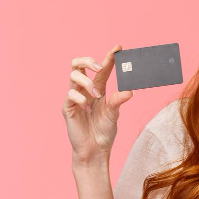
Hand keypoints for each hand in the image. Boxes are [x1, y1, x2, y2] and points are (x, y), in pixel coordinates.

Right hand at [62, 44, 134, 163]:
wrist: (95, 150)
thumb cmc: (104, 132)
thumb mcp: (114, 114)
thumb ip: (118, 101)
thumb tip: (130, 91)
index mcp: (98, 89)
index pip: (102, 69)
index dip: (109, 57)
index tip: (118, 48)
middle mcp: (85, 90)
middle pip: (78, 65)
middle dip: (88, 61)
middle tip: (99, 67)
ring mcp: (75, 98)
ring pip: (73, 76)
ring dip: (87, 83)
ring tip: (96, 95)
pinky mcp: (68, 108)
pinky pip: (71, 95)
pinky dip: (81, 98)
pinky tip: (87, 110)